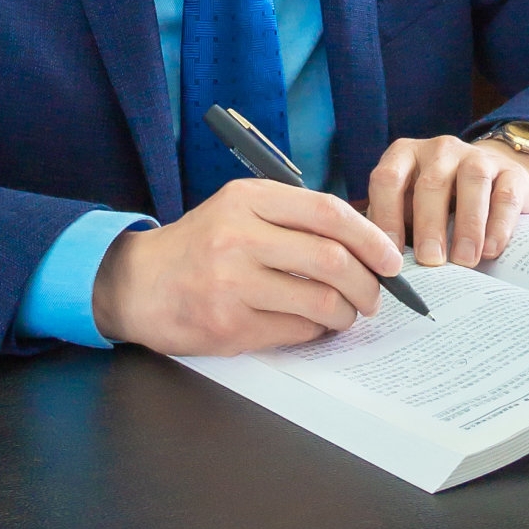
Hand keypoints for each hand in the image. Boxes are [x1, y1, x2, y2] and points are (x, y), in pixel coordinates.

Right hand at [91, 180, 403, 355]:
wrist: (138, 283)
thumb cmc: (200, 246)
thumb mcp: (239, 210)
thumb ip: (293, 217)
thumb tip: (364, 241)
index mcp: (248, 198)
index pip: (328, 212)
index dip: (370, 237)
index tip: (391, 258)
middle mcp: (240, 235)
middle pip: (332, 259)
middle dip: (368, 283)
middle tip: (375, 295)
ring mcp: (232, 282)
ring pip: (321, 301)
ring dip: (346, 312)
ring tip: (346, 313)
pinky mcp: (229, 324)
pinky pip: (297, 330)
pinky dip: (316, 330)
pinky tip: (311, 324)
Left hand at [367, 135, 528, 267]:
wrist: (491, 179)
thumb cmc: (440, 202)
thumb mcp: (411, 206)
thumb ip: (398, 227)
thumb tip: (385, 267)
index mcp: (405, 155)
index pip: (387, 178)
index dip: (386, 216)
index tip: (390, 254)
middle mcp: (439, 149)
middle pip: (431, 183)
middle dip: (429, 225)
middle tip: (430, 261)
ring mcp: (478, 157)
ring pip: (472, 181)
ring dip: (467, 225)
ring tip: (464, 260)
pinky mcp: (512, 173)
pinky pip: (505, 196)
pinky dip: (499, 225)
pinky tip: (491, 250)